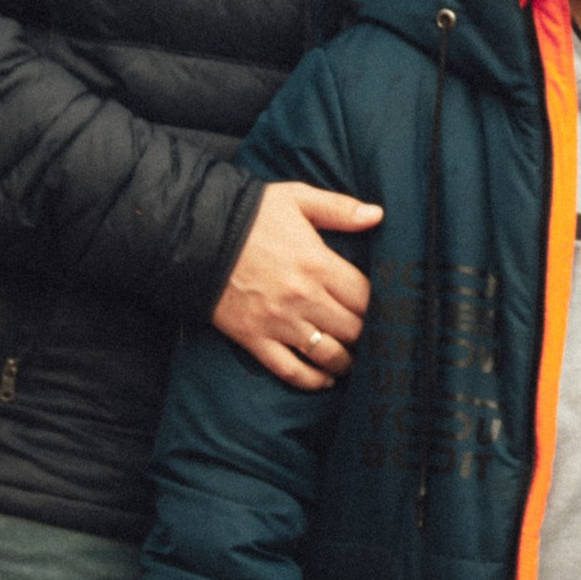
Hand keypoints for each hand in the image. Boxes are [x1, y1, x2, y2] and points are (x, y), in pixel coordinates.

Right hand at [212, 181, 381, 389]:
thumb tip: (377, 215)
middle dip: (368, 334)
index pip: (366, 296)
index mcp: (317, 263)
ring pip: (328, 355)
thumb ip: (339, 208)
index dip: (381, 305)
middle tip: (374, 337)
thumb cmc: (249, 215)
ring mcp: (278, 322)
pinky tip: (326, 380)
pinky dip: (313, 380)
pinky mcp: (254, 339)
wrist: (194, 236)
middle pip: (353, 329)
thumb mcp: (296, 198)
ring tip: (355, 360)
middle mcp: (302, 298)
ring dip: (347, 362)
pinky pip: (291, 370)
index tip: (386, 309)